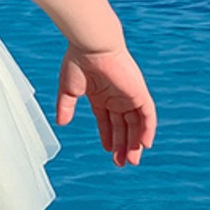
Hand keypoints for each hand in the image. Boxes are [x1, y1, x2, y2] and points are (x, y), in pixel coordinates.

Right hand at [56, 43, 156, 167]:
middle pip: (123, 126)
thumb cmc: (78, 61)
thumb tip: (61, 124)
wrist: (91, 45)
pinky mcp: (139, 92)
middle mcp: (117, 97)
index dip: (108, 136)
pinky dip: (147, 129)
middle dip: (122, 145)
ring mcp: (129, 95)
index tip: (108, 151)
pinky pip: (148, 114)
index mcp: (100, 96)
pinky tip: (144, 144)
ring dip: (134, 142)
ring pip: (136, 124)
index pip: (107, 121)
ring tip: (132, 160)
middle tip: (121, 163)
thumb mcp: (68, 90)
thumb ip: (65, 107)